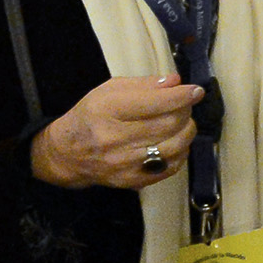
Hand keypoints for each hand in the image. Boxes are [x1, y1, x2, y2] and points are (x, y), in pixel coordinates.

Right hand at [32, 74, 203, 189]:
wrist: (66, 154)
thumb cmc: (90, 116)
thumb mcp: (109, 91)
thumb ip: (144, 85)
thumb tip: (176, 82)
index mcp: (108, 110)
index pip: (155, 103)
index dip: (182, 96)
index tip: (196, 91)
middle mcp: (115, 138)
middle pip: (169, 124)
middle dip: (185, 111)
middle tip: (185, 105)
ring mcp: (124, 163)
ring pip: (174, 146)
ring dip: (186, 131)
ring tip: (181, 123)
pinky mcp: (132, 180)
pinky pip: (170, 167)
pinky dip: (181, 152)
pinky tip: (174, 142)